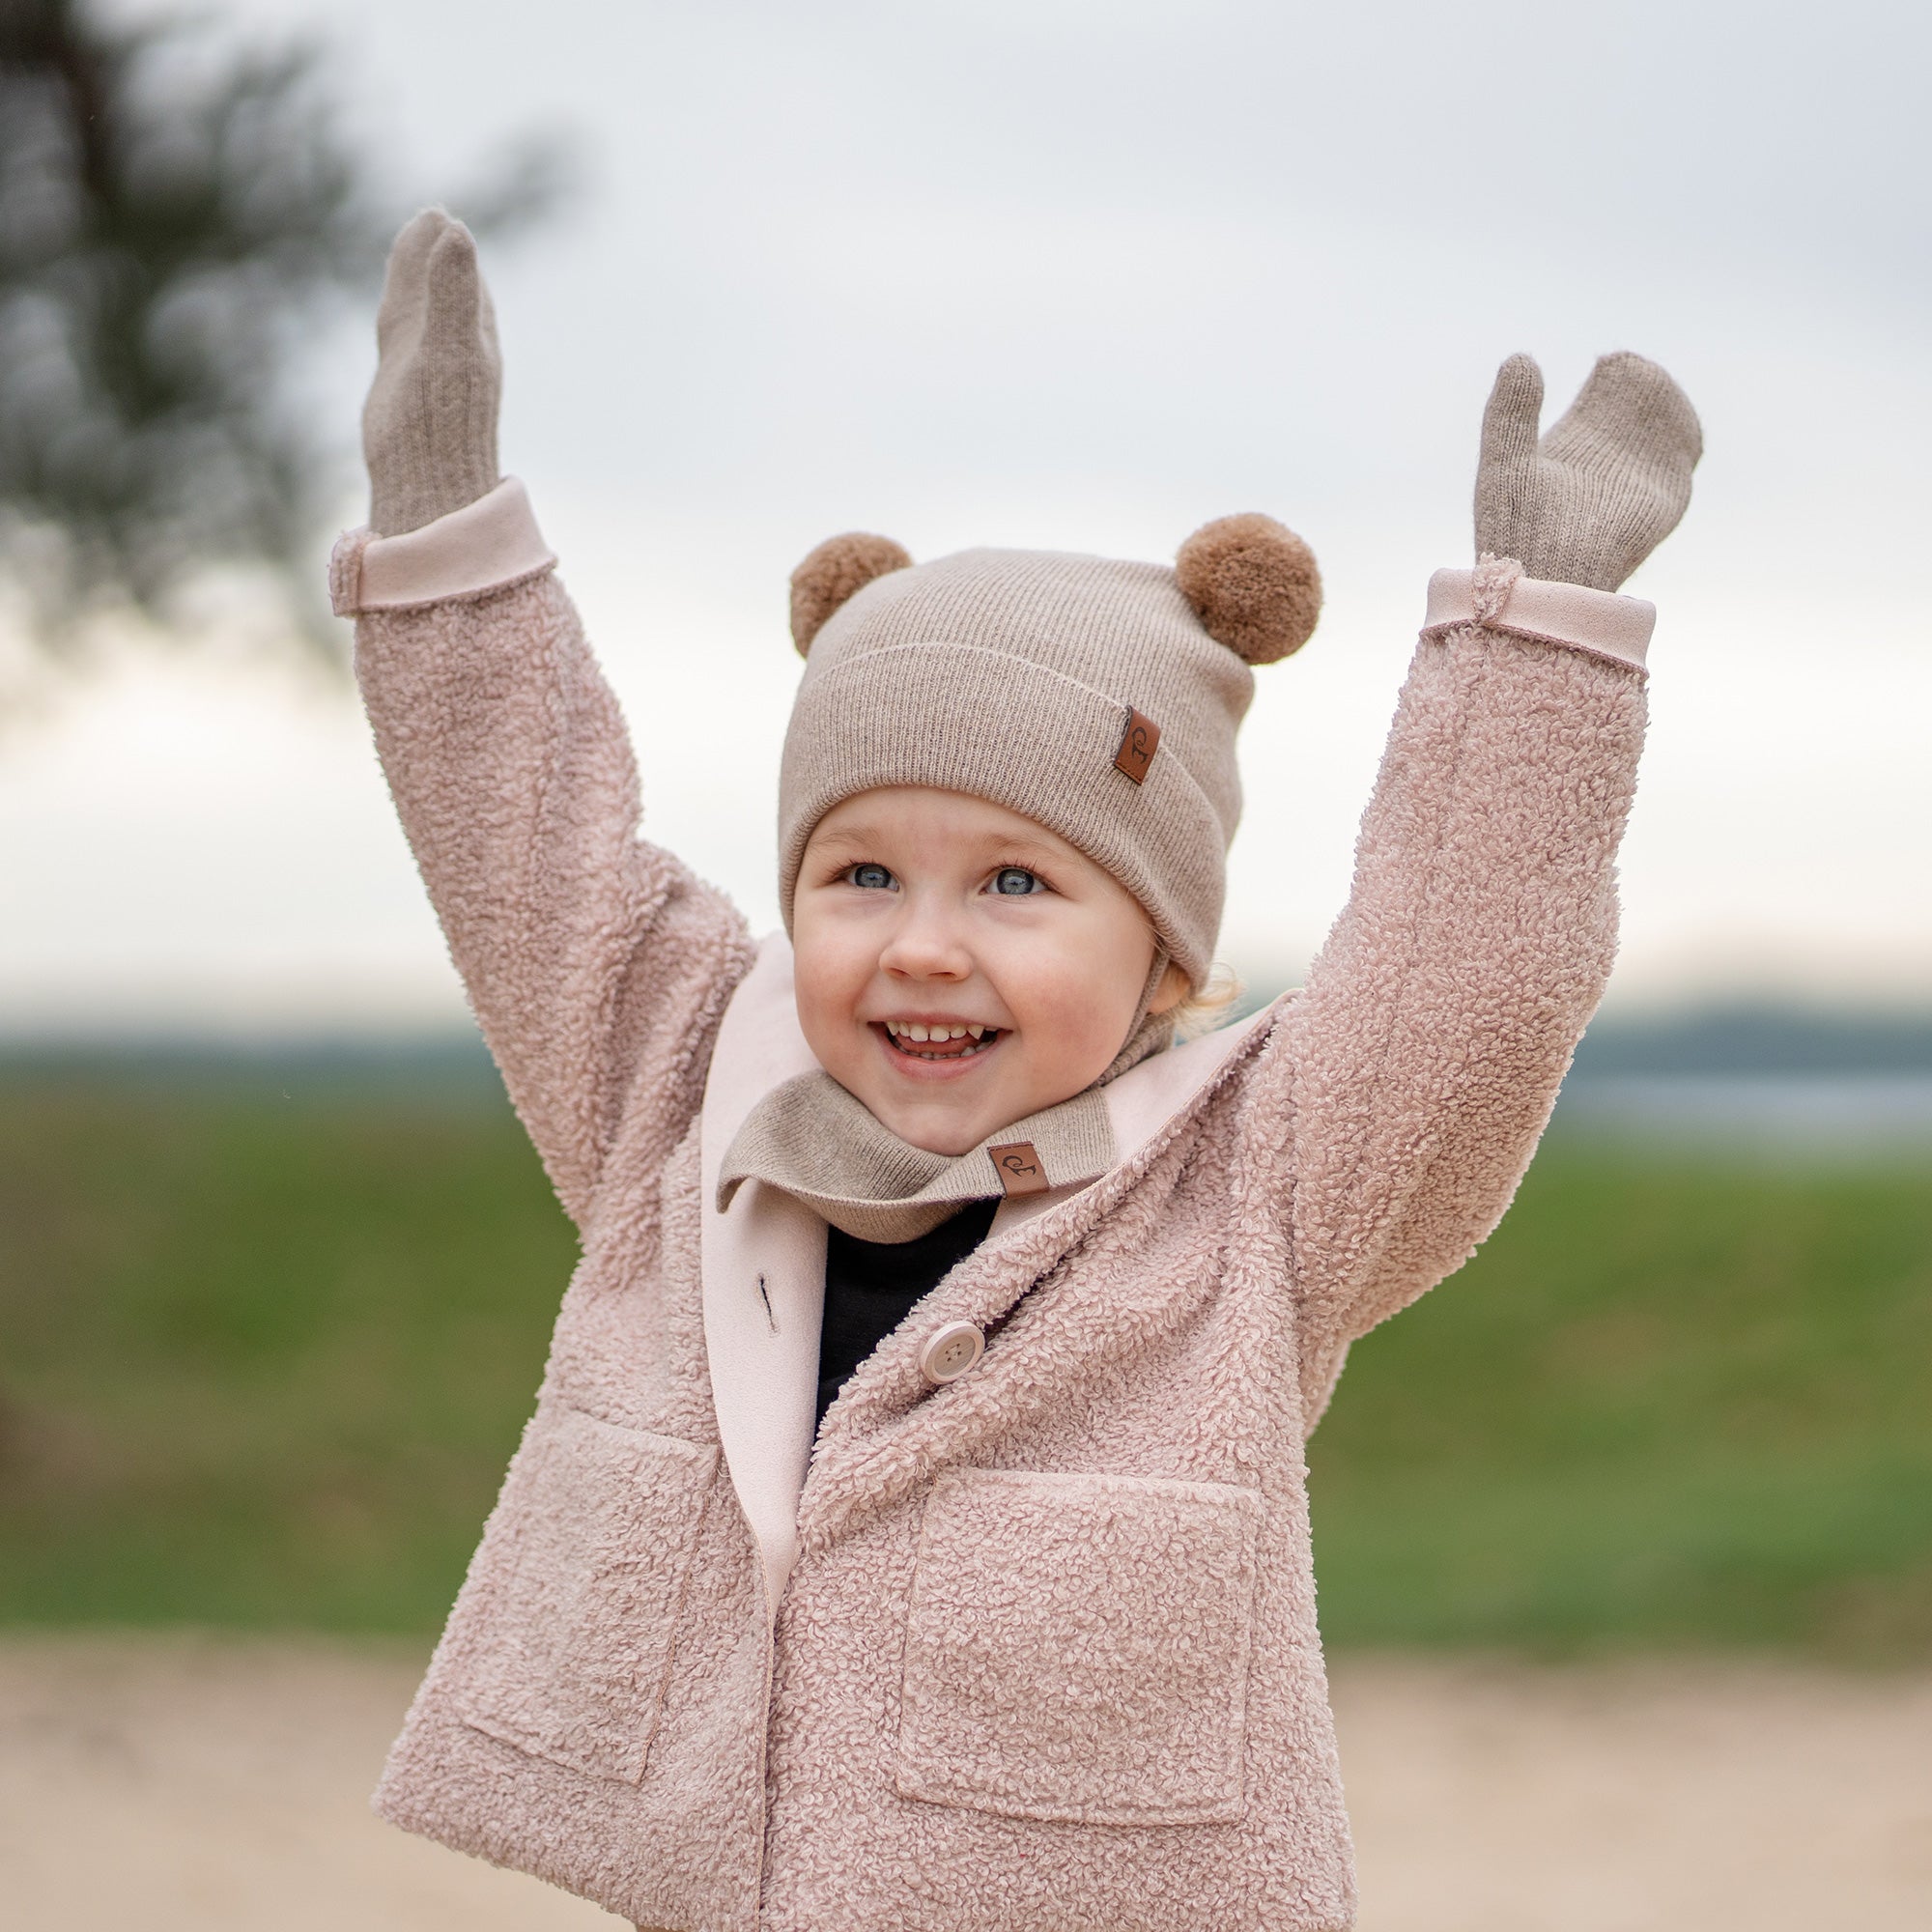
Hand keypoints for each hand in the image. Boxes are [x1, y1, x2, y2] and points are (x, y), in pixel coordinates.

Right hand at [362, 209, 501, 536]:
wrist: (427, 479)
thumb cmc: (442, 419)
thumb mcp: (448, 345)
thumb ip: (451, 290)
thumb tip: (455, 230)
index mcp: (472, 331)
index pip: (461, 276)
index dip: (448, 247)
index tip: (440, 216)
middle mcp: (454, 345)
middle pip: (443, 288)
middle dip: (435, 256)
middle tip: (433, 218)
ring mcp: (427, 364)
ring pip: (421, 309)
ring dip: (418, 280)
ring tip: (416, 248)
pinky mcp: (402, 383)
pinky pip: (403, 336)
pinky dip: (401, 313)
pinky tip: (398, 317)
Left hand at [1474, 352, 1701, 591]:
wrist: (1543, 581)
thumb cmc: (1515, 531)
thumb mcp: (1505, 460)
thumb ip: (1510, 412)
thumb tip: (1519, 356)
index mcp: (1574, 441)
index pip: (1607, 388)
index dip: (1615, 372)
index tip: (1610, 364)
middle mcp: (1610, 457)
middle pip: (1644, 402)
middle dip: (1644, 386)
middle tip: (1630, 377)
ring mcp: (1639, 477)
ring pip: (1669, 425)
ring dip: (1667, 406)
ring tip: (1649, 399)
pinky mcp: (1664, 498)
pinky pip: (1687, 453)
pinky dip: (1684, 431)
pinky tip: (1668, 425)